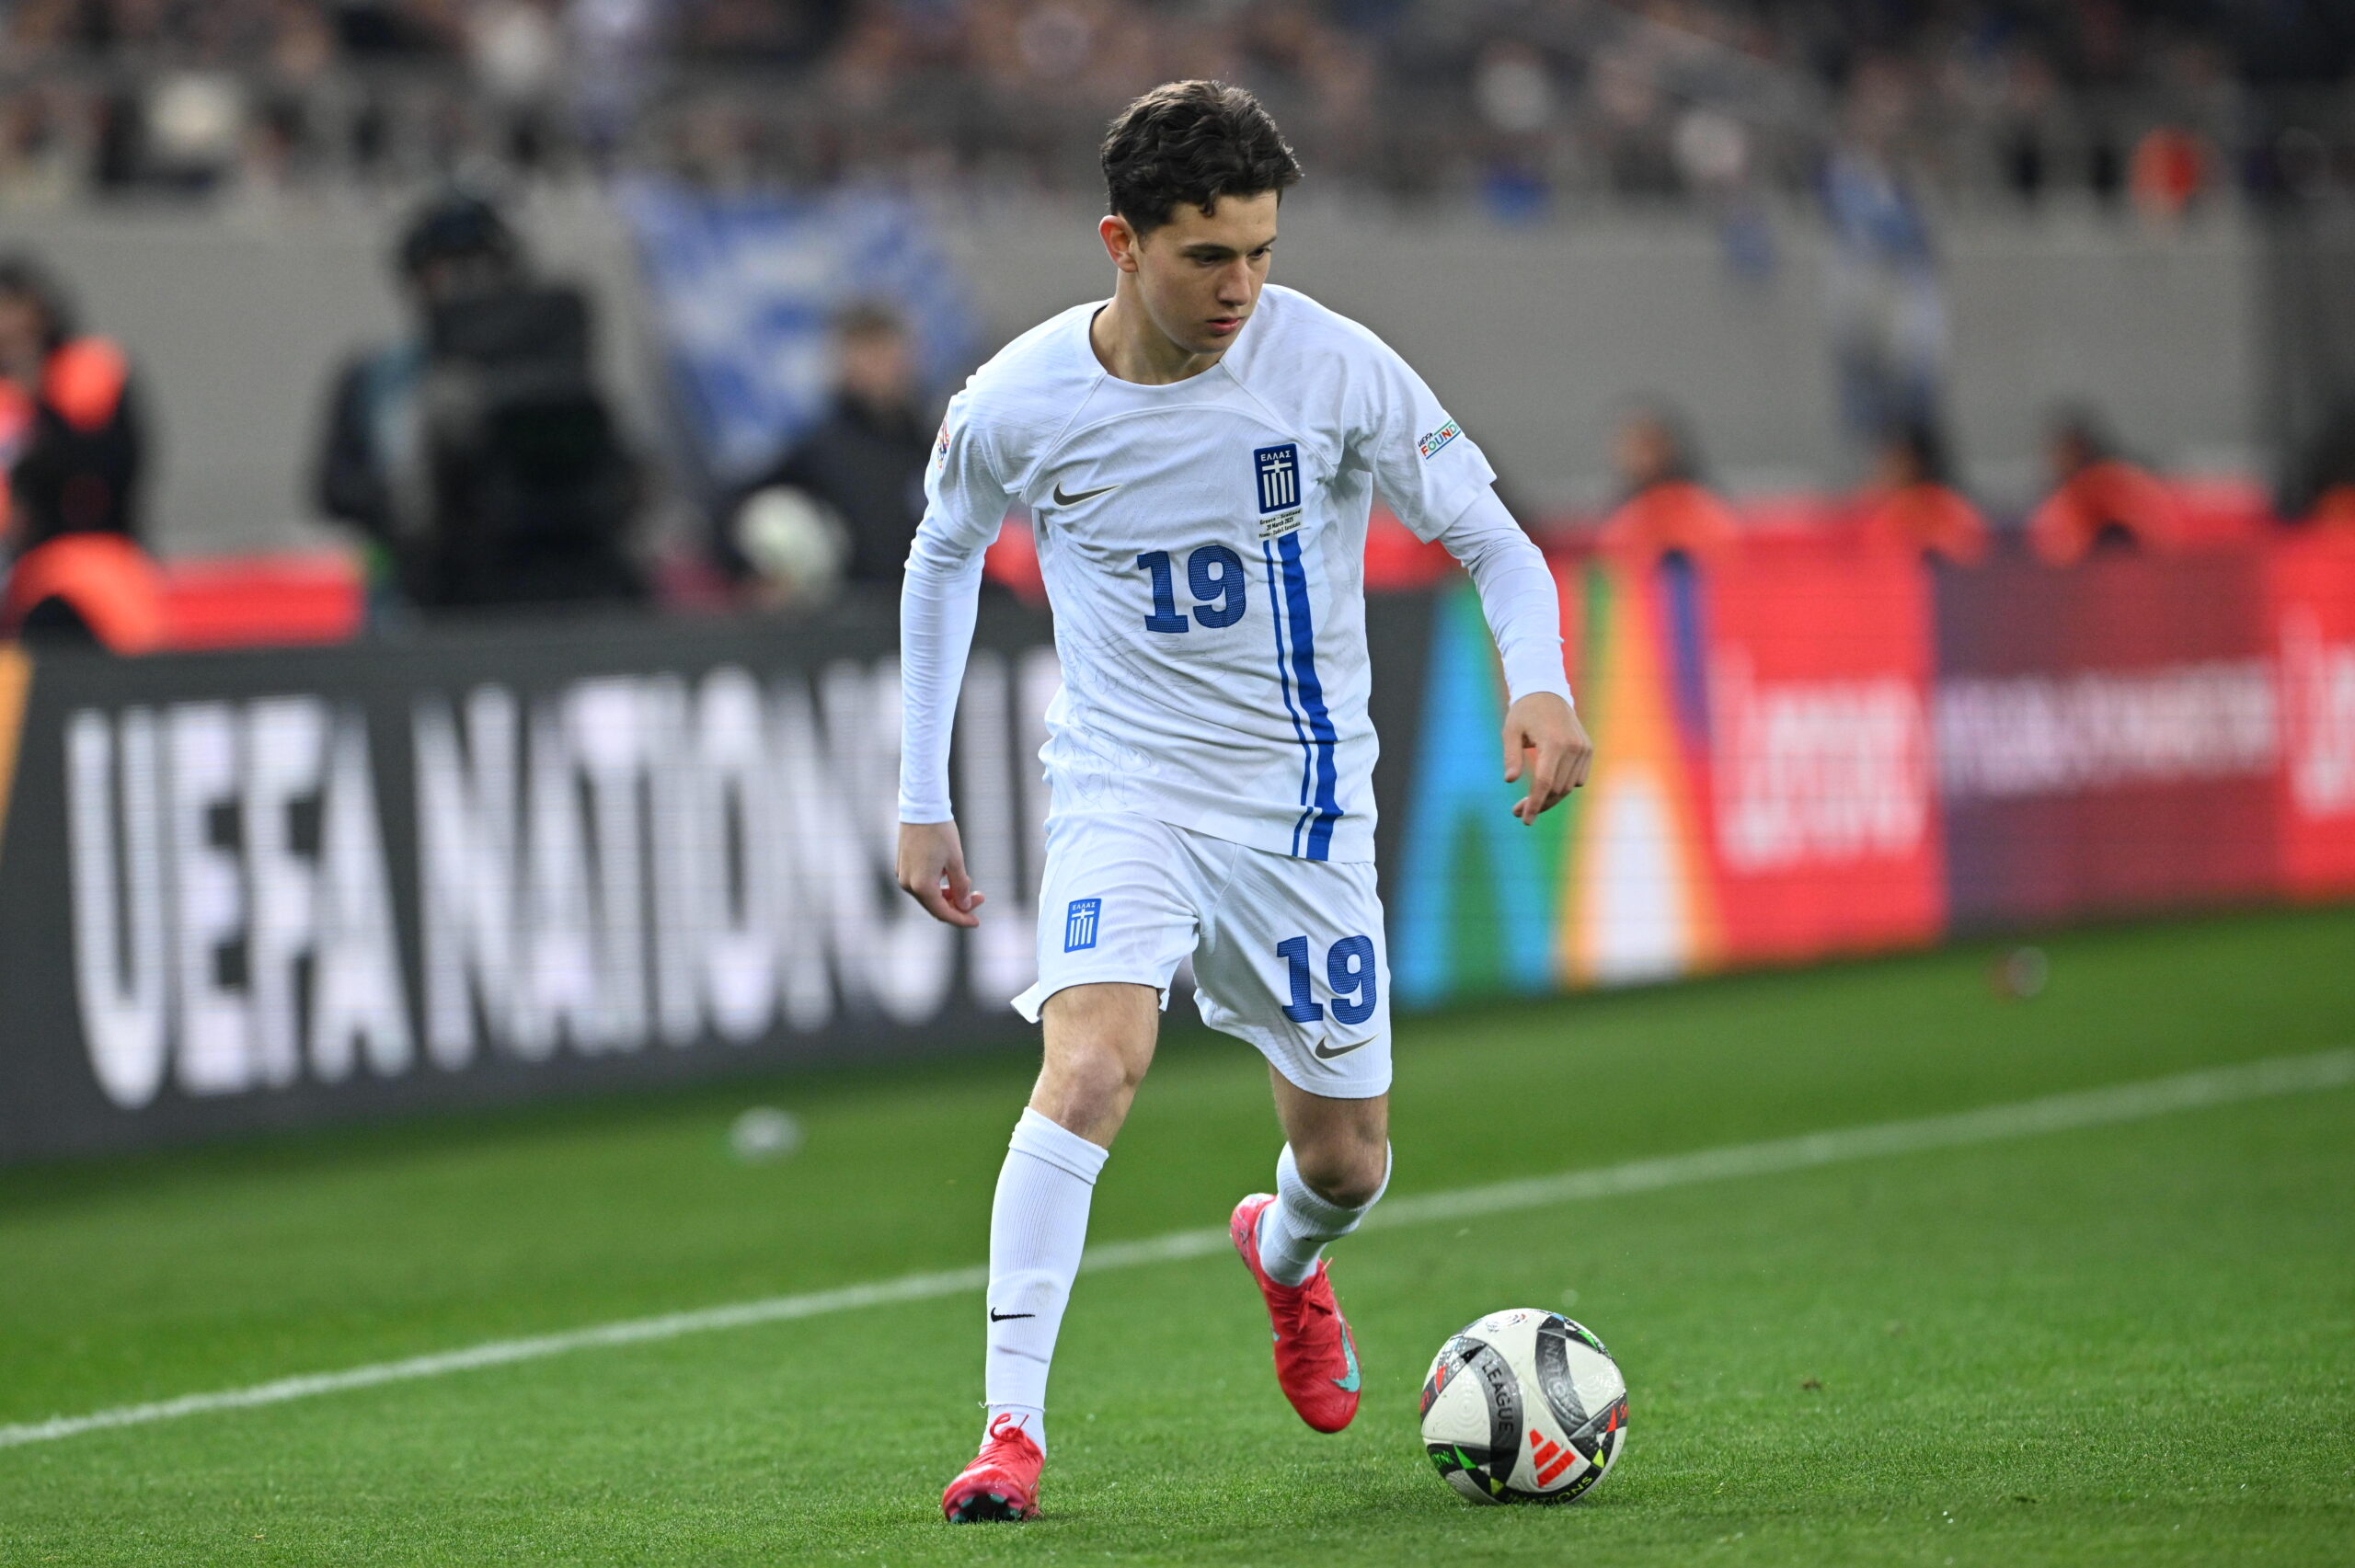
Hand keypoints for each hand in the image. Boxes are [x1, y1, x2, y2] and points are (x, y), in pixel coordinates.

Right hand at [896, 819, 985, 927]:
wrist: (921, 808)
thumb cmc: (941, 833)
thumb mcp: (956, 861)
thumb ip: (960, 887)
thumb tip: (964, 906)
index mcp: (922, 885)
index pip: (943, 912)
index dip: (961, 919)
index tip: (977, 921)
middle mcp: (908, 884)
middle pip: (935, 906)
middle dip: (958, 905)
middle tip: (979, 897)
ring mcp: (903, 876)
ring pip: (929, 895)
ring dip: (948, 895)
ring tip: (968, 883)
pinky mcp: (903, 867)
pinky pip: (922, 884)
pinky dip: (938, 886)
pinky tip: (952, 877)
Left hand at [1502, 692, 1591, 823]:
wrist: (1547, 692)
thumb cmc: (1524, 712)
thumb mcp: (1510, 731)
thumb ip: (1511, 756)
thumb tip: (1509, 780)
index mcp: (1554, 743)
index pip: (1544, 783)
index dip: (1535, 804)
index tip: (1525, 820)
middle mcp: (1573, 747)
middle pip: (1557, 789)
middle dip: (1538, 803)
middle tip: (1516, 811)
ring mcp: (1584, 749)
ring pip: (1568, 787)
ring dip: (1550, 798)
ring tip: (1527, 802)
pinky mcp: (1588, 749)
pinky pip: (1577, 779)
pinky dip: (1562, 786)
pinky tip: (1546, 786)